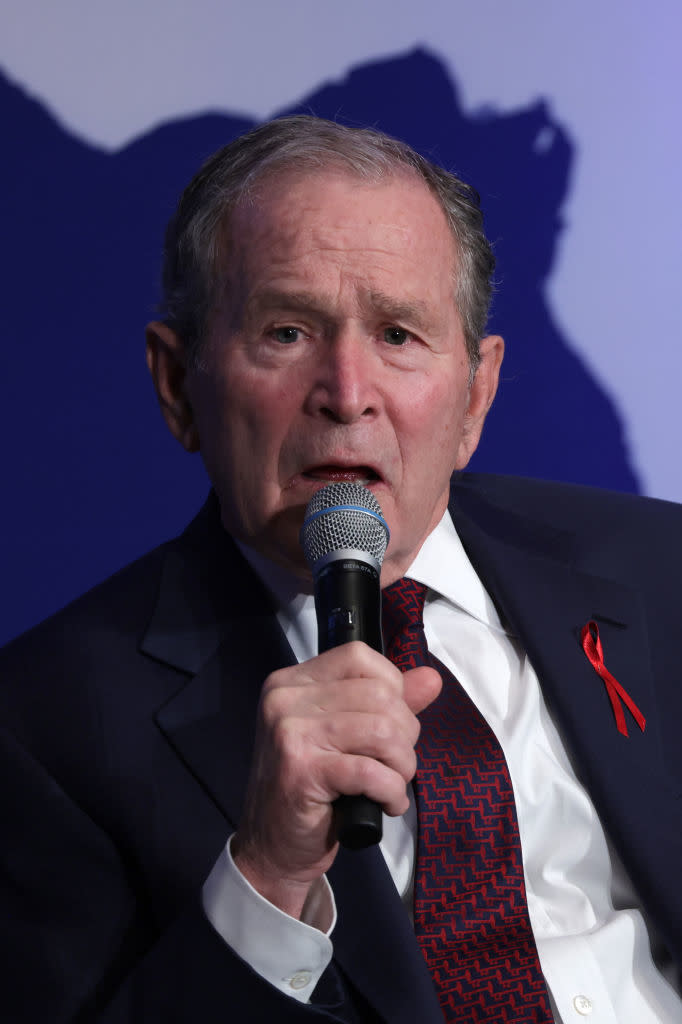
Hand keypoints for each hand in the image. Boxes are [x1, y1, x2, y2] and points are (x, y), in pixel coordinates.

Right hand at [232, 641, 440, 917]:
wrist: (271, 848)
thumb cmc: (311, 789)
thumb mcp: (346, 737)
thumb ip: (388, 704)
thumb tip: (431, 678)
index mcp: (292, 682)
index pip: (359, 657)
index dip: (391, 687)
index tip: (391, 723)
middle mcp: (286, 699)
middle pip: (379, 695)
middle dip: (404, 734)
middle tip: (395, 764)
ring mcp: (291, 733)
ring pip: (382, 730)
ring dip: (402, 765)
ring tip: (393, 784)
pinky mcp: (302, 771)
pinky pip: (372, 771)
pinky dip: (392, 792)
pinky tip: (387, 804)